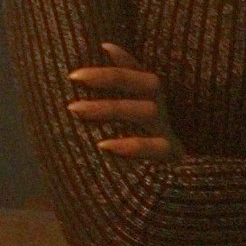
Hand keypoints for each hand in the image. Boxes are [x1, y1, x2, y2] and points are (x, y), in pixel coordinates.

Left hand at [65, 43, 182, 159]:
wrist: (167, 195)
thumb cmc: (135, 150)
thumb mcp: (123, 121)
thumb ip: (115, 94)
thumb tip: (104, 50)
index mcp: (152, 100)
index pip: (138, 72)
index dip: (120, 61)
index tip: (95, 51)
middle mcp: (163, 112)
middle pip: (148, 83)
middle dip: (110, 77)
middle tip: (73, 77)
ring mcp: (169, 133)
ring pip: (147, 111)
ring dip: (110, 107)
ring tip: (75, 109)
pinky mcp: (172, 157)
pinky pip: (157, 148)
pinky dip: (132, 146)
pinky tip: (103, 145)